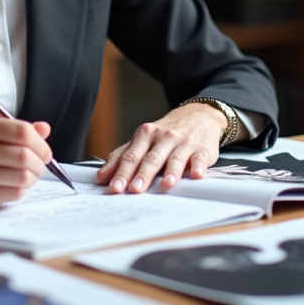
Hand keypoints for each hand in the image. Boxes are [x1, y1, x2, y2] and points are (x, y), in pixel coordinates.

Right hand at [0, 115, 52, 210]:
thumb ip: (13, 129)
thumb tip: (44, 129)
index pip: (21, 131)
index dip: (40, 143)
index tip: (44, 151)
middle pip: (25, 156)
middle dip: (41, 164)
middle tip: (40, 166)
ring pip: (22, 178)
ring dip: (32, 179)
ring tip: (26, 177)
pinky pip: (12, 194)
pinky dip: (19, 191)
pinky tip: (10, 186)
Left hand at [95, 103, 224, 193]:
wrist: (198, 114)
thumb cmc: (167, 132)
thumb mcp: (143, 138)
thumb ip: (122, 156)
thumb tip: (102, 176)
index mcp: (145, 134)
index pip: (131, 156)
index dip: (122, 173)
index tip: (114, 187)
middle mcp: (163, 137)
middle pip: (150, 158)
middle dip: (142, 175)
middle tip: (134, 190)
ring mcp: (183, 143)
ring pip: (175, 158)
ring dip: (170, 172)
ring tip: (165, 185)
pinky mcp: (201, 149)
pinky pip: (199, 158)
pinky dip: (198, 167)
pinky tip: (197, 175)